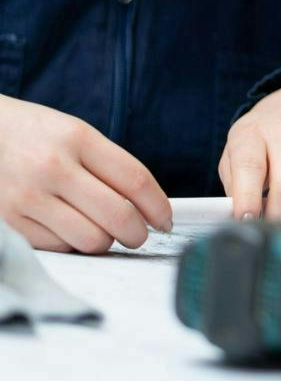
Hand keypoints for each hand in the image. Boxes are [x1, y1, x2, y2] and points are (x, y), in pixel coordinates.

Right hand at [0, 95, 170, 252]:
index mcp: (78, 138)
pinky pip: (59, 247)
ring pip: (91, 240)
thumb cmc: (33, 135)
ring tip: (104, 233)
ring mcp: (27, 197)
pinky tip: (70, 229)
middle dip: (138, 233)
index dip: (159, 206)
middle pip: (118, 216)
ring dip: (106, 242)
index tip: (165, 220)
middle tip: (139, 235)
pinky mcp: (8, 221)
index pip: (136, 180)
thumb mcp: (74, 133)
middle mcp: (53, 167)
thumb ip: (108, 165)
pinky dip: (72, 244)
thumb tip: (147, 205)